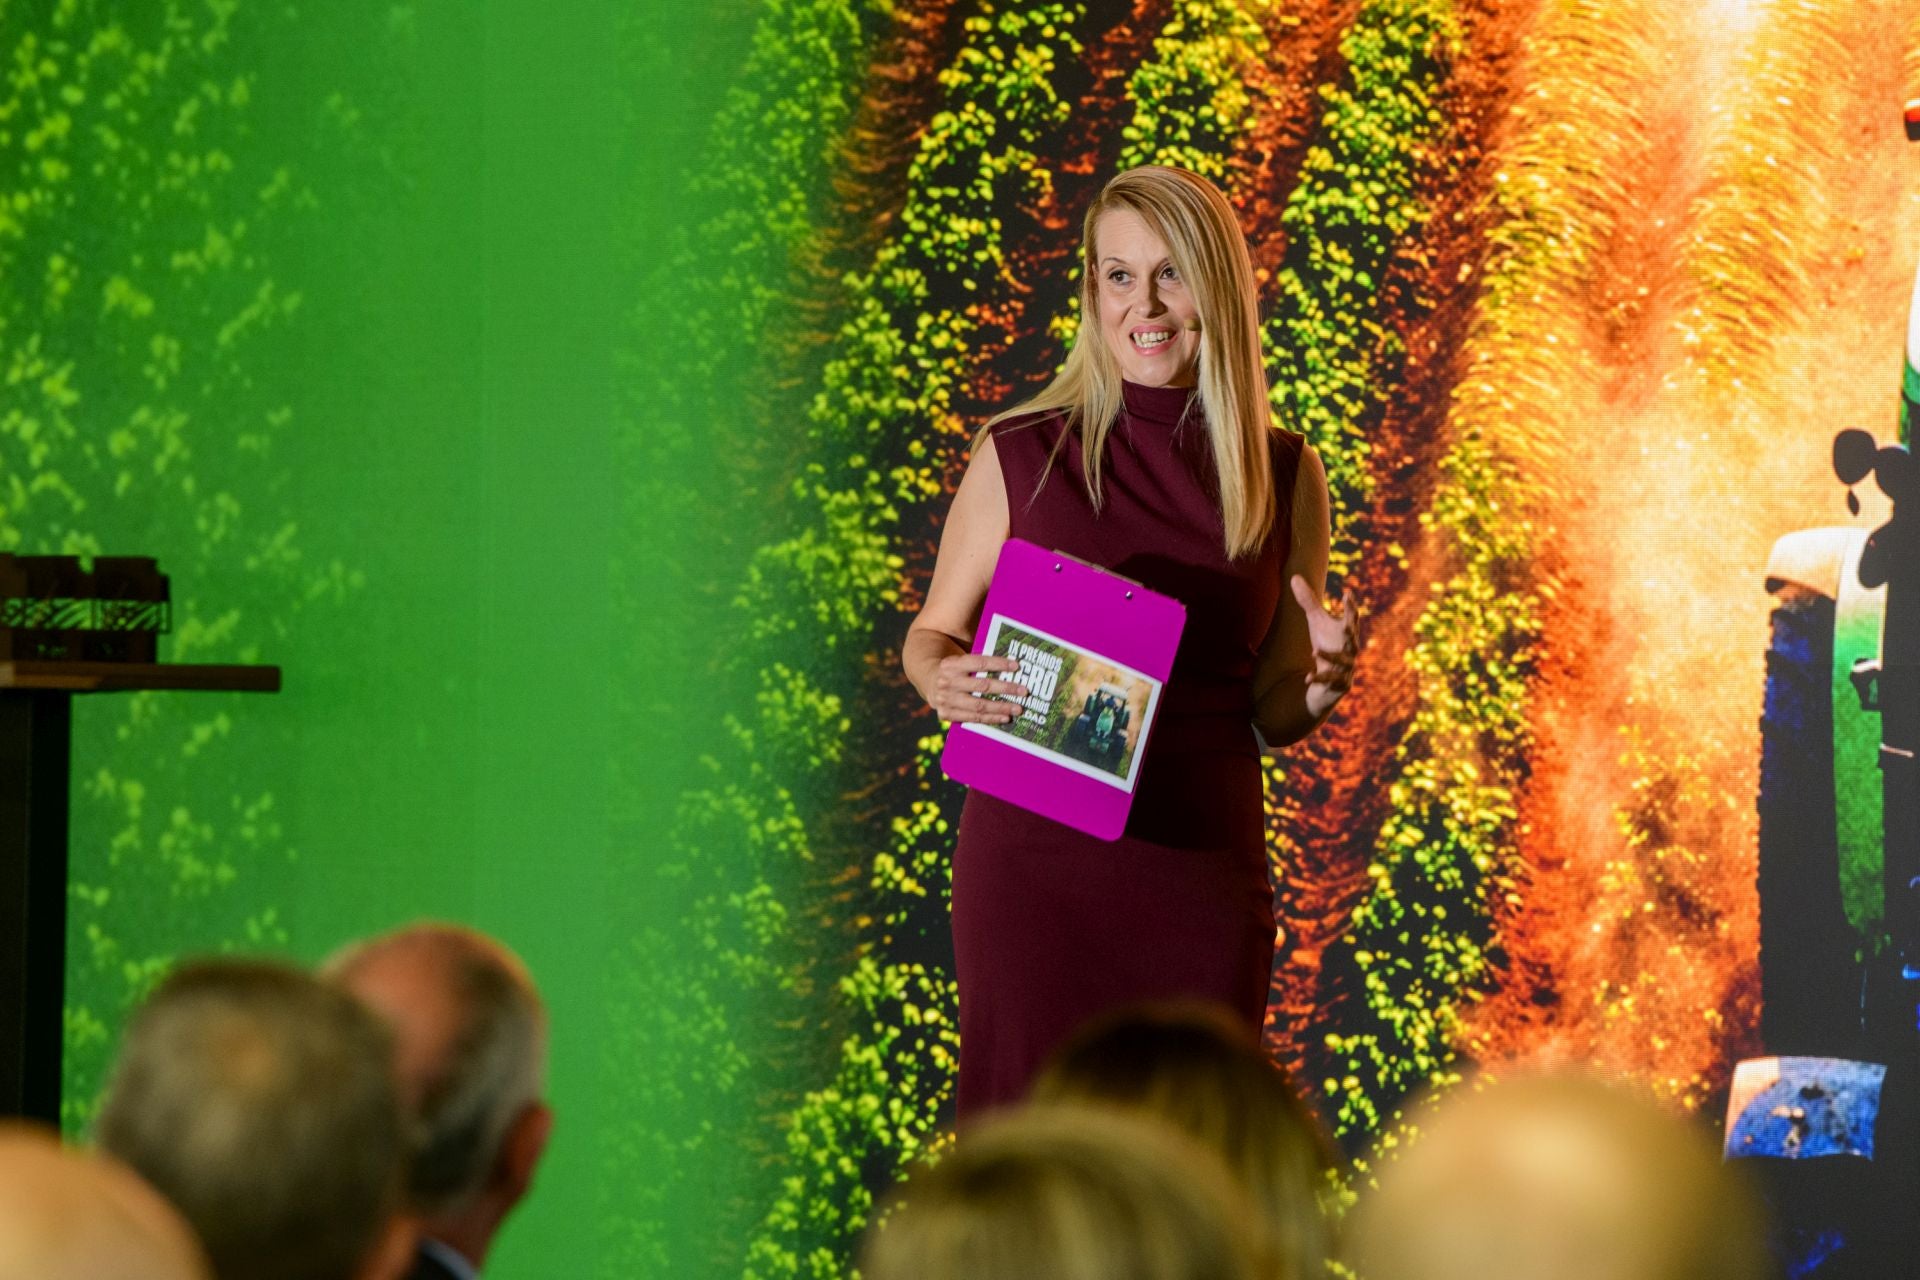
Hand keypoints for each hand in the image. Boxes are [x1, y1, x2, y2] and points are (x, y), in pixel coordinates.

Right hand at [929, 652, 1028, 724]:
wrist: (928, 679)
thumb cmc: (955, 668)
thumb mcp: (961, 658)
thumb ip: (979, 661)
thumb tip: (1010, 664)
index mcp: (952, 664)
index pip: (979, 663)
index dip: (999, 664)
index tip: (1016, 666)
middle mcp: (947, 681)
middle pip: (982, 686)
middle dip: (1005, 688)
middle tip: (1024, 691)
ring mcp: (945, 700)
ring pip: (979, 705)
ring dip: (1001, 707)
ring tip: (1018, 708)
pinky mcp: (946, 714)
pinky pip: (972, 718)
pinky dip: (990, 719)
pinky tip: (1004, 717)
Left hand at [1290, 575, 1362, 717]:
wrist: (1328, 679)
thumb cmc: (1325, 644)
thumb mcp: (1315, 622)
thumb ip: (1308, 601)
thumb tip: (1294, 576)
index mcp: (1347, 632)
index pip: (1351, 618)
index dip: (1351, 607)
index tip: (1348, 593)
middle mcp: (1350, 649)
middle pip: (1352, 640)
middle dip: (1351, 632)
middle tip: (1347, 626)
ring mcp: (1347, 667)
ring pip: (1342, 662)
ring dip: (1330, 657)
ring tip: (1314, 651)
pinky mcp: (1341, 684)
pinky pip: (1331, 681)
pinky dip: (1319, 679)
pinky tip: (1307, 677)